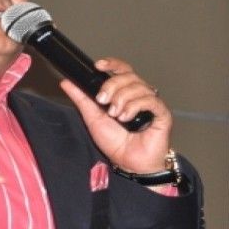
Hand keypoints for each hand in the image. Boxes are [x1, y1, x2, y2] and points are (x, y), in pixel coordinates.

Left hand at [59, 57, 171, 172]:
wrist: (129, 164)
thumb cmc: (116, 144)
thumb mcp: (92, 118)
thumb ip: (81, 99)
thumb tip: (66, 82)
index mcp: (125, 93)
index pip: (122, 70)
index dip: (112, 64)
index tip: (98, 65)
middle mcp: (139, 95)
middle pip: (129, 75)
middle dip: (112, 85)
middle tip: (102, 101)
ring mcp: (152, 104)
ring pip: (139, 86)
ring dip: (122, 99)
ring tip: (116, 115)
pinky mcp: (162, 114)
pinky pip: (151, 100)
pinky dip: (135, 106)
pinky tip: (126, 117)